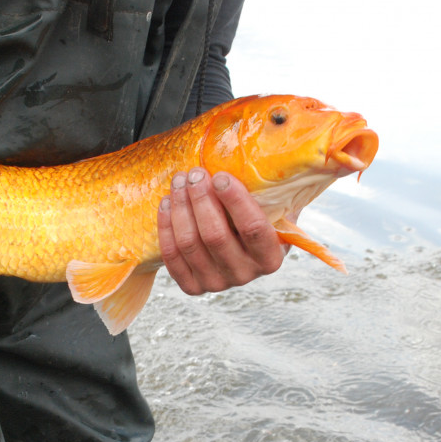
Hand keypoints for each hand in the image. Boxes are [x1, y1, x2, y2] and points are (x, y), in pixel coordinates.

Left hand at [158, 168, 285, 294]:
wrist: (240, 244)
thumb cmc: (258, 216)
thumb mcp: (274, 204)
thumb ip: (271, 190)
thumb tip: (261, 155)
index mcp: (271, 257)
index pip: (253, 230)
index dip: (235, 201)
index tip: (221, 176)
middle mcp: (244, 275)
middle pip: (215, 236)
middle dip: (201, 199)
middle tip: (194, 173)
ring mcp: (217, 284)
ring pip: (190, 244)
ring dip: (180, 208)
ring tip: (179, 181)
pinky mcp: (192, 286)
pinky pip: (172, 257)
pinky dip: (166, 227)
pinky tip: (166, 203)